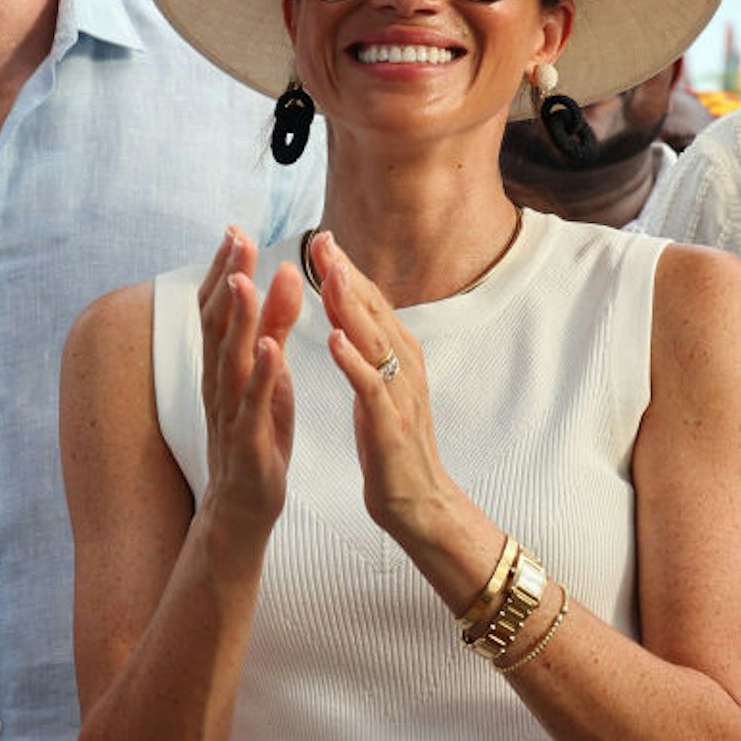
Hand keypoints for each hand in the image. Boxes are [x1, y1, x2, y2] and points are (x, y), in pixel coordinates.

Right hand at [197, 228, 302, 537]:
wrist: (242, 508)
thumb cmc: (257, 438)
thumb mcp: (268, 376)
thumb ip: (275, 331)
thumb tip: (285, 279)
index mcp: (224, 366)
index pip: (217, 308)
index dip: (224, 269)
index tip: (235, 229)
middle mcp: (219, 383)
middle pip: (216, 322)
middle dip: (227, 278)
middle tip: (238, 236)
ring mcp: (231, 412)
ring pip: (230, 358)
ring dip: (238, 318)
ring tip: (247, 280)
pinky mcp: (249, 440)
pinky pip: (252, 404)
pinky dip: (260, 374)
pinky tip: (269, 347)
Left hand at [311, 231, 449, 544]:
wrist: (418, 502)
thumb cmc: (392, 443)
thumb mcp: (377, 385)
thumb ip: (364, 345)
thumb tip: (345, 304)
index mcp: (398, 356)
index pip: (370, 304)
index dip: (347, 270)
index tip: (322, 238)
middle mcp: (405, 367)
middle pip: (375, 312)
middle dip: (348, 275)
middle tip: (323, 241)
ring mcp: (401, 395)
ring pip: (376, 341)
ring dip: (352, 306)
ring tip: (328, 276)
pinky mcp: (392, 426)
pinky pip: (372, 387)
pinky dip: (354, 361)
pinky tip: (334, 339)